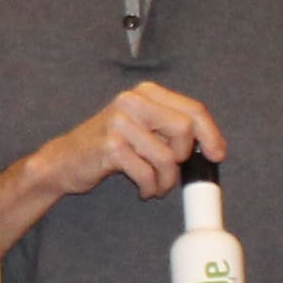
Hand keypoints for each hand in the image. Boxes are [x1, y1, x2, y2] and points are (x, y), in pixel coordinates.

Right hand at [57, 81, 224, 203]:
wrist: (64, 160)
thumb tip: (210, 146)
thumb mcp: (140, 126)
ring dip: (166, 181)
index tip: (217, 155)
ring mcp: (120, 122)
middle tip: (170, 170)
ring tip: (157, 186)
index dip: (211, 134)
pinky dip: (150, 188)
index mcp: (145, 92)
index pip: (193, 109)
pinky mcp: (111, 146)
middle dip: (183, 157)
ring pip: (167, 156)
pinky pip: (147, 173)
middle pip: (185, 129)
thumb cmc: (109, 146)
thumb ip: (169, 127)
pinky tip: (143, 190)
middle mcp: (133, 101)